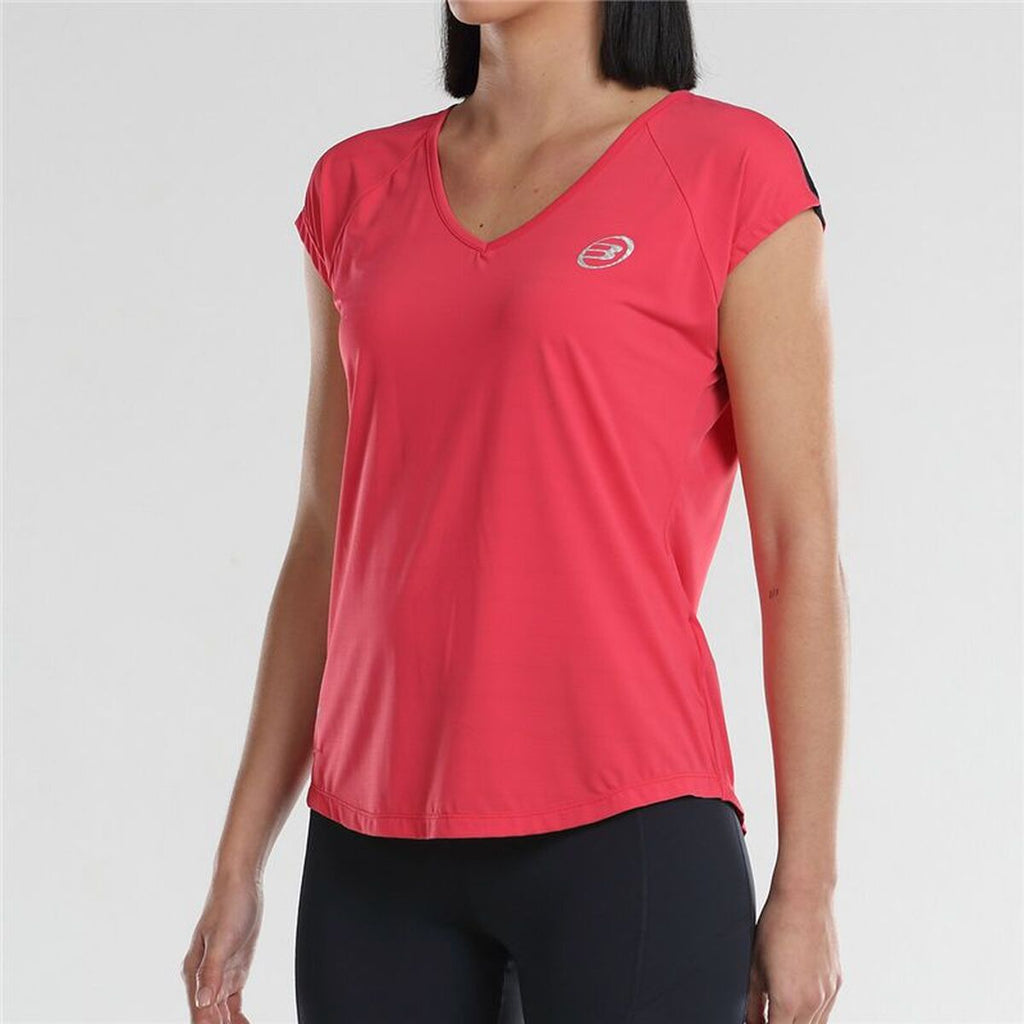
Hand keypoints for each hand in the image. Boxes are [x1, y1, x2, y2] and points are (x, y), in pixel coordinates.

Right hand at [181, 871, 262, 1023]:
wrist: (240, 884)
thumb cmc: (228, 905)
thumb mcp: (222, 938)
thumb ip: (212, 972)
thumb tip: (203, 1002)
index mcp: (195, 973)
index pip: (200, 1013)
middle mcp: (204, 979)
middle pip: (209, 1017)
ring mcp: (219, 976)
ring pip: (220, 1014)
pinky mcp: (234, 972)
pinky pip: (232, 1004)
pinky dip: (236, 1018)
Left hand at [745, 885, 841, 1023]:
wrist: (805, 897)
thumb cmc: (776, 924)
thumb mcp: (755, 965)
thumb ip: (753, 1002)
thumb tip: (751, 1021)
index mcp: (788, 1000)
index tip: (758, 1023)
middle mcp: (812, 1002)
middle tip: (767, 1015)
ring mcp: (828, 994)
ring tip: (780, 1010)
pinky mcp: (836, 984)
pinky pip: (826, 1012)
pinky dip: (812, 1014)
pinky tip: (796, 1000)